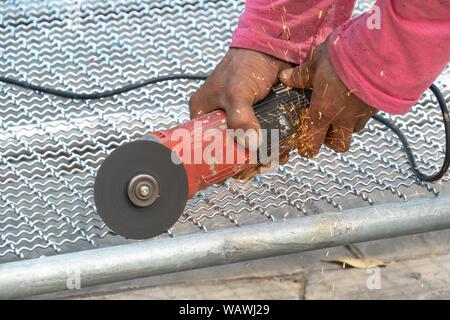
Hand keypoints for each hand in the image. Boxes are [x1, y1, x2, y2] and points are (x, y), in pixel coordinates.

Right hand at [189, 49, 291, 178]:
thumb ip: (241, 118)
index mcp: (203, 112)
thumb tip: (251, 144)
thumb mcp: (237, 92)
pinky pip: (262, 138)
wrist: (273, 48)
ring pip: (246, 146)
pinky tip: (281, 152)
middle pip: (227, 149)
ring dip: (260, 156)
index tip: (231, 173)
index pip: (203, 145)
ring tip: (272, 161)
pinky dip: (272, 147)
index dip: (215, 161)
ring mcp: (240, 118)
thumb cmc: (246, 64)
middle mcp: (219, 117)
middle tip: (256, 168)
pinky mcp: (258, 117)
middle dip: (242, 161)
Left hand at [279, 40, 377, 156]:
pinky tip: (357, 99)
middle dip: (331, 141)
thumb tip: (284, 77)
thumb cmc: (343, 56)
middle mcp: (342, 118)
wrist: (381, 51)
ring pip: (354, 132)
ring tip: (342, 111)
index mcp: (322, 110)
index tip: (305, 147)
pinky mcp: (379, 105)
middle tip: (325, 129)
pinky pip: (368, 117)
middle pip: (338, 145)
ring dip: (347, 127)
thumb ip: (302, 74)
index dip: (308, 148)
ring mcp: (363, 113)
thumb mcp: (317, 61)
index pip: (313, 142)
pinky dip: (361, 114)